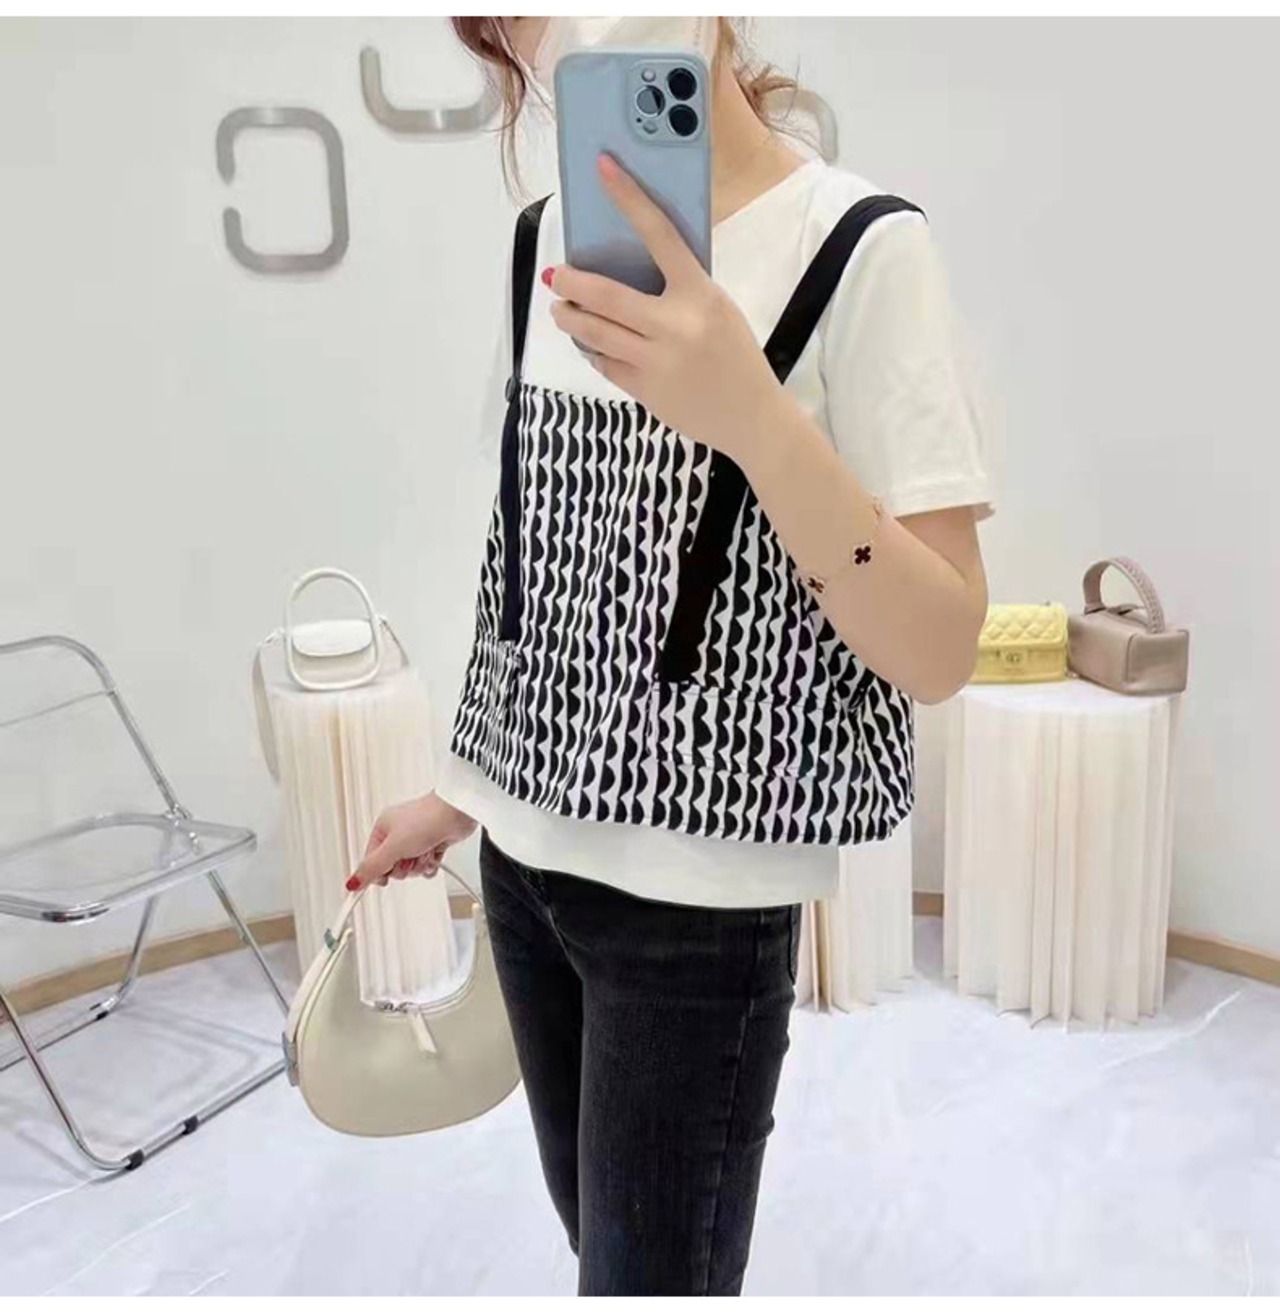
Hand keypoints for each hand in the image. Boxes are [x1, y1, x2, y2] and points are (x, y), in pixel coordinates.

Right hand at [348, 791, 477, 890]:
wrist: (456, 813)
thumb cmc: (426, 819)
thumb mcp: (392, 848)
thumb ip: (372, 868)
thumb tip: (352, 882)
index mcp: (383, 828)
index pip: (371, 860)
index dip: (375, 873)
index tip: (374, 886)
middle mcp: (398, 833)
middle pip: (392, 868)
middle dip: (403, 867)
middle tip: (408, 857)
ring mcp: (417, 840)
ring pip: (410, 869)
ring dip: (418, 865)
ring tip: (424, 851)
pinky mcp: (432, 845)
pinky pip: (426, 867)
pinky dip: (430, 865)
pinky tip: (433, 854)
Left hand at [546, 153, 786, 461]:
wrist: (751, 417)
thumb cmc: (735, 356)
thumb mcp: (718, 310)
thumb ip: (681, 289)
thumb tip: (630, 268)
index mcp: (700, 295)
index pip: (660, 234)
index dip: (629, 198)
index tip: (603, 168)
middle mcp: (675, 325)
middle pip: (606, 296)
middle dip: (572, 283)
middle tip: (554, 276)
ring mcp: (656, 361)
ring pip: (595, 333)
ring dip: (570, 318)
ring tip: (561, 310)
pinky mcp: (644, 391)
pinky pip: (604, 364)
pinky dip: (591, 350)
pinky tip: (588, 344)